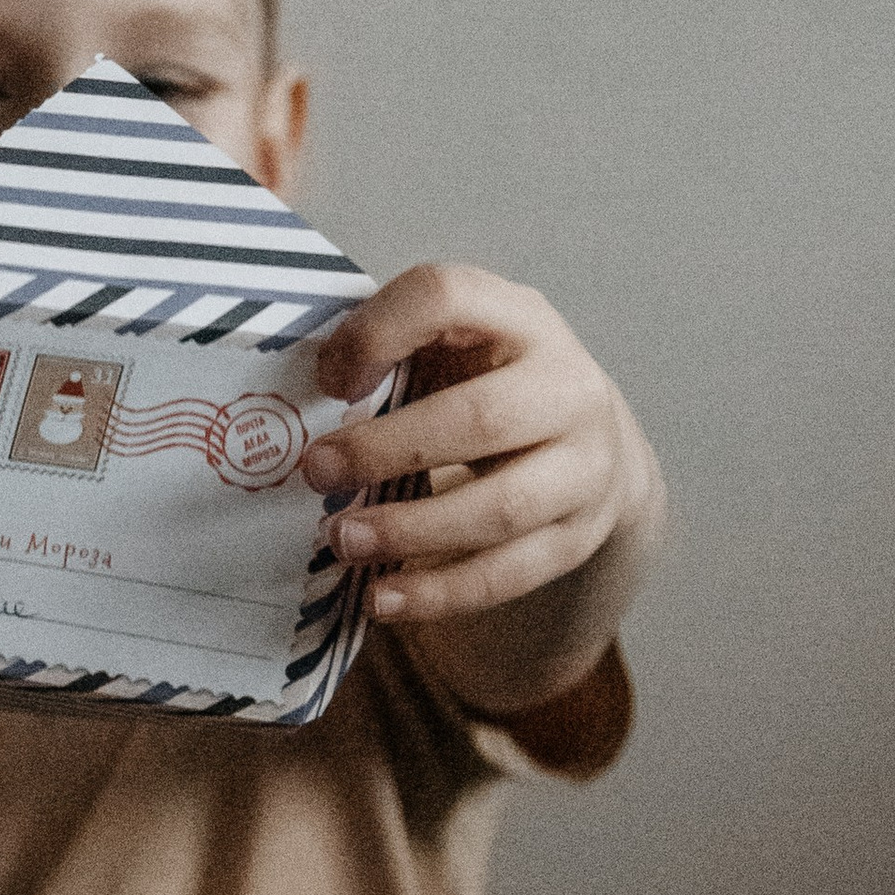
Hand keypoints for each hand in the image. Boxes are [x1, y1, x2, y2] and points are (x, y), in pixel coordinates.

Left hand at [304, 265, 663, 700]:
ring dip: (411, 530)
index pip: (449, 297)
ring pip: (501, 509)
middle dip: (389, 448)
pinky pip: (509, 574)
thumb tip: (310, 382)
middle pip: (482, 417)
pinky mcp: (577, 535)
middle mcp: (567, 387)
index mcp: (520, 319)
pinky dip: (440, 592)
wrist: (584, 440)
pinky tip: (384, 598)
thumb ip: (388, 349)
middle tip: (314, 471)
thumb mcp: (447, 343)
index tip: (328, 378)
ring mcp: (584, 467)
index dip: (380, 332)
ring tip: (341, 541)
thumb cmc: (485, 382)